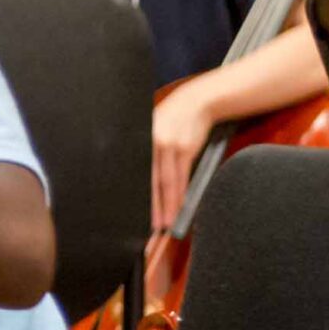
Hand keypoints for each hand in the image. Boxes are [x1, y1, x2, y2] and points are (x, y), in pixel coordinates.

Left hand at [149, 85, 216, 234]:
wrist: (195, 102)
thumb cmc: (169, 121)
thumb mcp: (151, 132)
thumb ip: (145, 154)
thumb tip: (140, 185)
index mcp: (138, 141)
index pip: (135, 174)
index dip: (137, 196)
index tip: (133, 215)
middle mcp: (150, 143)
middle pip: (149, 181)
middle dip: (151, 206)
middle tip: (150, 226)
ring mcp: (168, 146)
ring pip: (167, 182)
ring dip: (167, 205)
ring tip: (166, 223)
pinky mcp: (185, 148)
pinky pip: (182, 176)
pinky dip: (181, 194)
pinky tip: (179, 206)